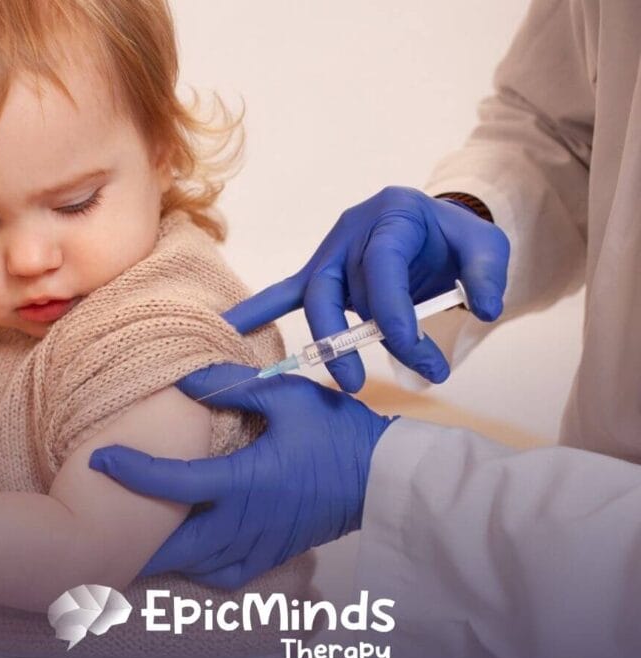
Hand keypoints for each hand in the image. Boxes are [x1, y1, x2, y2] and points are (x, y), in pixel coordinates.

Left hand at [90, 363, 395, 589]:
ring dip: (167, 559)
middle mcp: (247, 521)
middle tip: (103, 536)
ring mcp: (262, 543)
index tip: (101, 461)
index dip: (132, 472)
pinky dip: (202, 571)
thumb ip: (234, 388)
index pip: (174, 483)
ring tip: (140, 546)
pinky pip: (229, 576)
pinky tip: (194, 556)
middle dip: (136, 544)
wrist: (385, 476)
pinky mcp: (277, 553)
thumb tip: (186, 381)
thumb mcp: (288, 397)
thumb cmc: (337, 433)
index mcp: (245, 481)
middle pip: (177, 546)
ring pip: (200, 566)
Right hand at [223, 186, 509, 389]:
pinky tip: (231, 326)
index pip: (383, 265)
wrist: (433, 230)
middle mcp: (355, 230)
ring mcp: (331, 252)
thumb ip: (487, 273)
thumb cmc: (454, 240)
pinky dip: (258, 310)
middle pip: (339, 286)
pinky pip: (286, 291)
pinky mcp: (320, 273)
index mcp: (394, 214)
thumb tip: (482, 310)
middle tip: (375, 380)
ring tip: (347, 382)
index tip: (414, 350)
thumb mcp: (485, 246)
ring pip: (315, 296)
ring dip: (327, 341)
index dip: (393, 310)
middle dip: (354, 337)